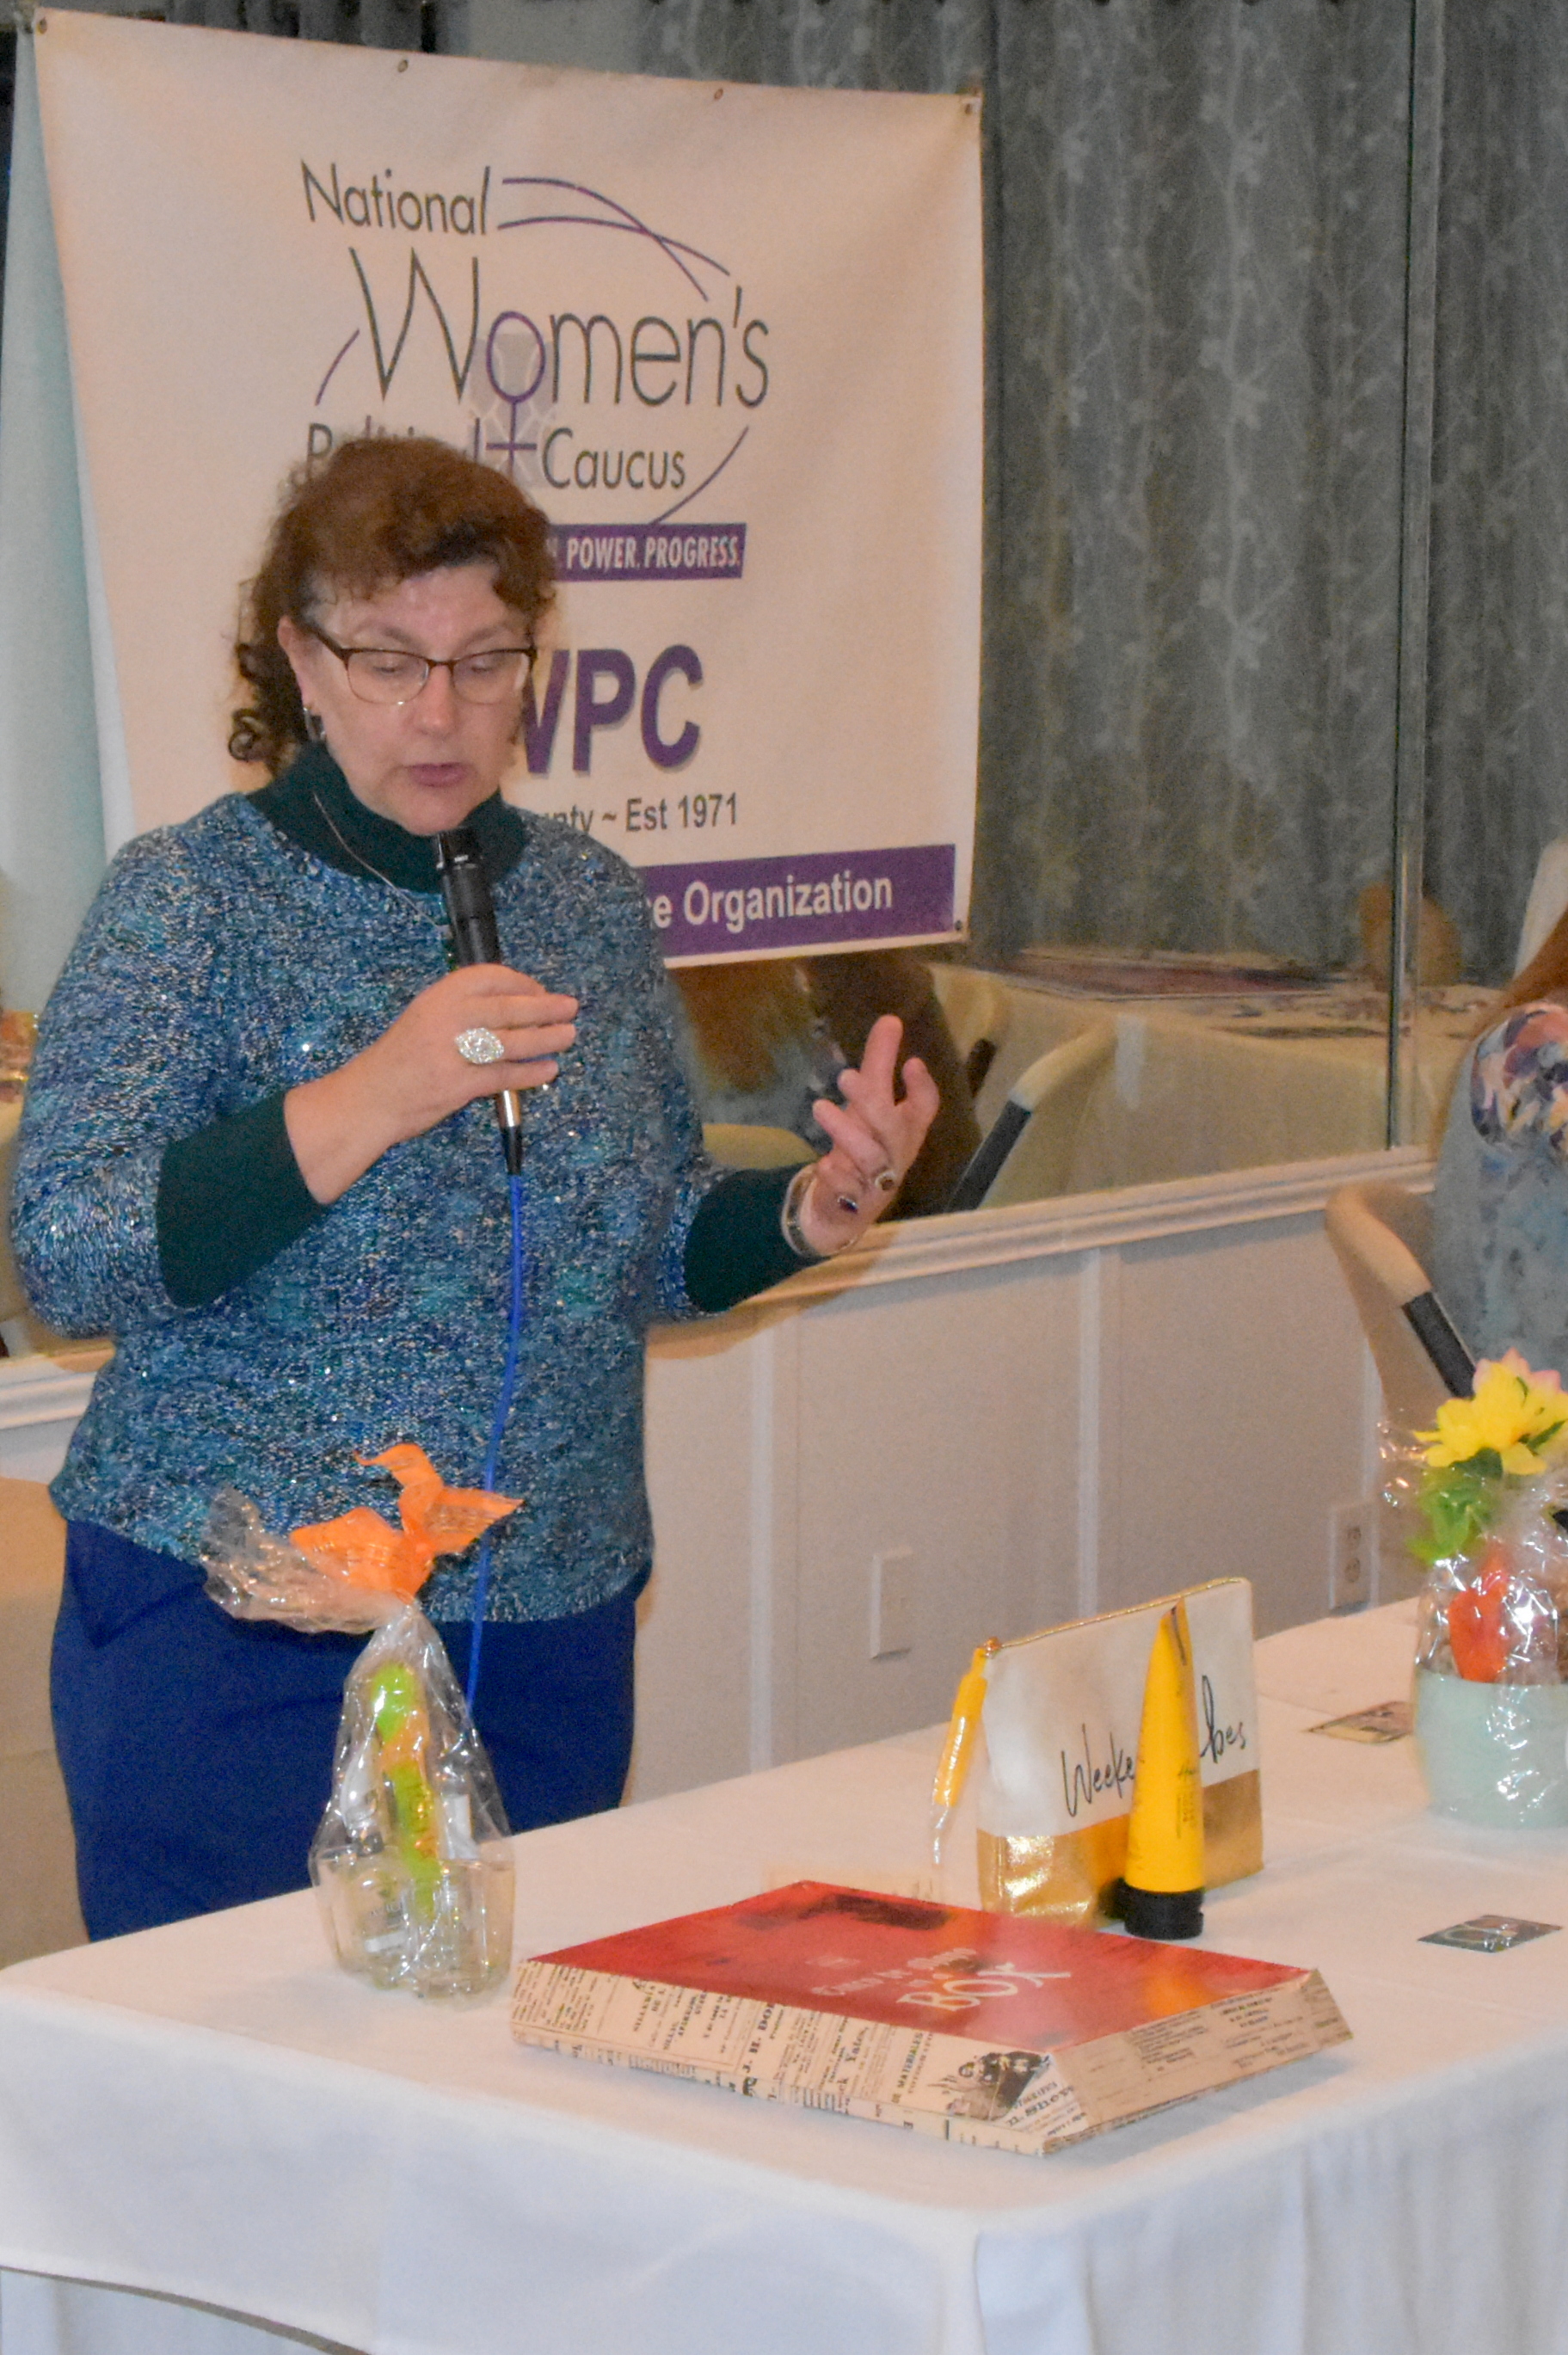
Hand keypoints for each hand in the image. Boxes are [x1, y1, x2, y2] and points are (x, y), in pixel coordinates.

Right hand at [285, 963, 578, 1203]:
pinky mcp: (456, 1085)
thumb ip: (464, 1010)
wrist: (368, 1099)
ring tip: (568, 1036)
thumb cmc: (401, 1059)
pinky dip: (530, 1073)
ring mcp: (450, 1052)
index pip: (490, 977)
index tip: (541, 991)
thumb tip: (518, 1006)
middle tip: (570, 1008)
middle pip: (507, 1008)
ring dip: (546, 1039)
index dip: (523, 983)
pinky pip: (502, 1076)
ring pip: (510, 1041)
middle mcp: (445, 1018)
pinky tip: (548, 1070)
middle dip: (545, 1008)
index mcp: (438, 996)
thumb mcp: (426, 1018)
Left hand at [794, 1014, 940, 1255]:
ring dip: (846, 1132)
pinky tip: (823, 1165)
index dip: (922, 1089)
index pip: (924, 1110)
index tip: (911, 1062)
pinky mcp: (854, 1204)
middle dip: (873, 1102)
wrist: (842, 1210)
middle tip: (846, 1075)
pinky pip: (849, 1190)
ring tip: (820, 1107)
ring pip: (870, 1158)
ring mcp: (877, 1182)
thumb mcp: (868, 1105)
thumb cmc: (862, 1147)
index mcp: (905, 1131)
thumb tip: (890, 1019)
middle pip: (895, 1131)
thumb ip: (879, 1064)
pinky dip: (836, 1176)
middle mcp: (896, 1156)